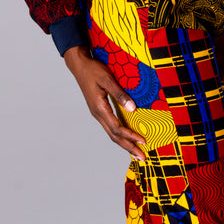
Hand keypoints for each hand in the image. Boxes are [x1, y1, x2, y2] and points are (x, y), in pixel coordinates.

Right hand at [63, 46, 145, 160]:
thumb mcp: (107, 79)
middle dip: (129, 147)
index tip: (143, 141)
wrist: (79, 65)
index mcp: (99, 108)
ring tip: (136, 150)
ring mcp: (97, 113)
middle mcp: (98, 114)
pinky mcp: (99, 109)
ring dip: (124, 142)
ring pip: (112, 133)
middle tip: (142, 157)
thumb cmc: (93, 70)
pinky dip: (120, 134)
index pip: (117, 128)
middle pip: (114, 136)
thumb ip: (120, 94)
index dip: (130, 136)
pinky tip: (126, 135)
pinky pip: (110, 126)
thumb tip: (133, 109)